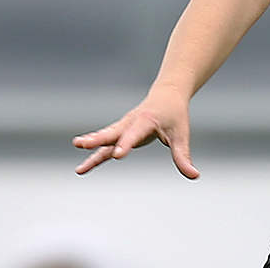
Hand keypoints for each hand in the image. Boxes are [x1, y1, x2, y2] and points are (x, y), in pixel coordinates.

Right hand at [72, 86, 199, 178]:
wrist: (166, 95)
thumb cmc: (175, 115)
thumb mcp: (181, 136)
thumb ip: (183, 156)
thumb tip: (194, 175)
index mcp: (147, 121)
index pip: (134, 134)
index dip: (126, 144)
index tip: (117, 155)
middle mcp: (130, 123)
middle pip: (112, 132)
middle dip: (97, 139)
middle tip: (81, 144)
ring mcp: (123, 127)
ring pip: (105, 137)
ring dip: (90, 143)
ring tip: (75, 149)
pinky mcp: (120, 133)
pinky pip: (105, 145)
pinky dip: (94, 154)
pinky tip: (82, 168)